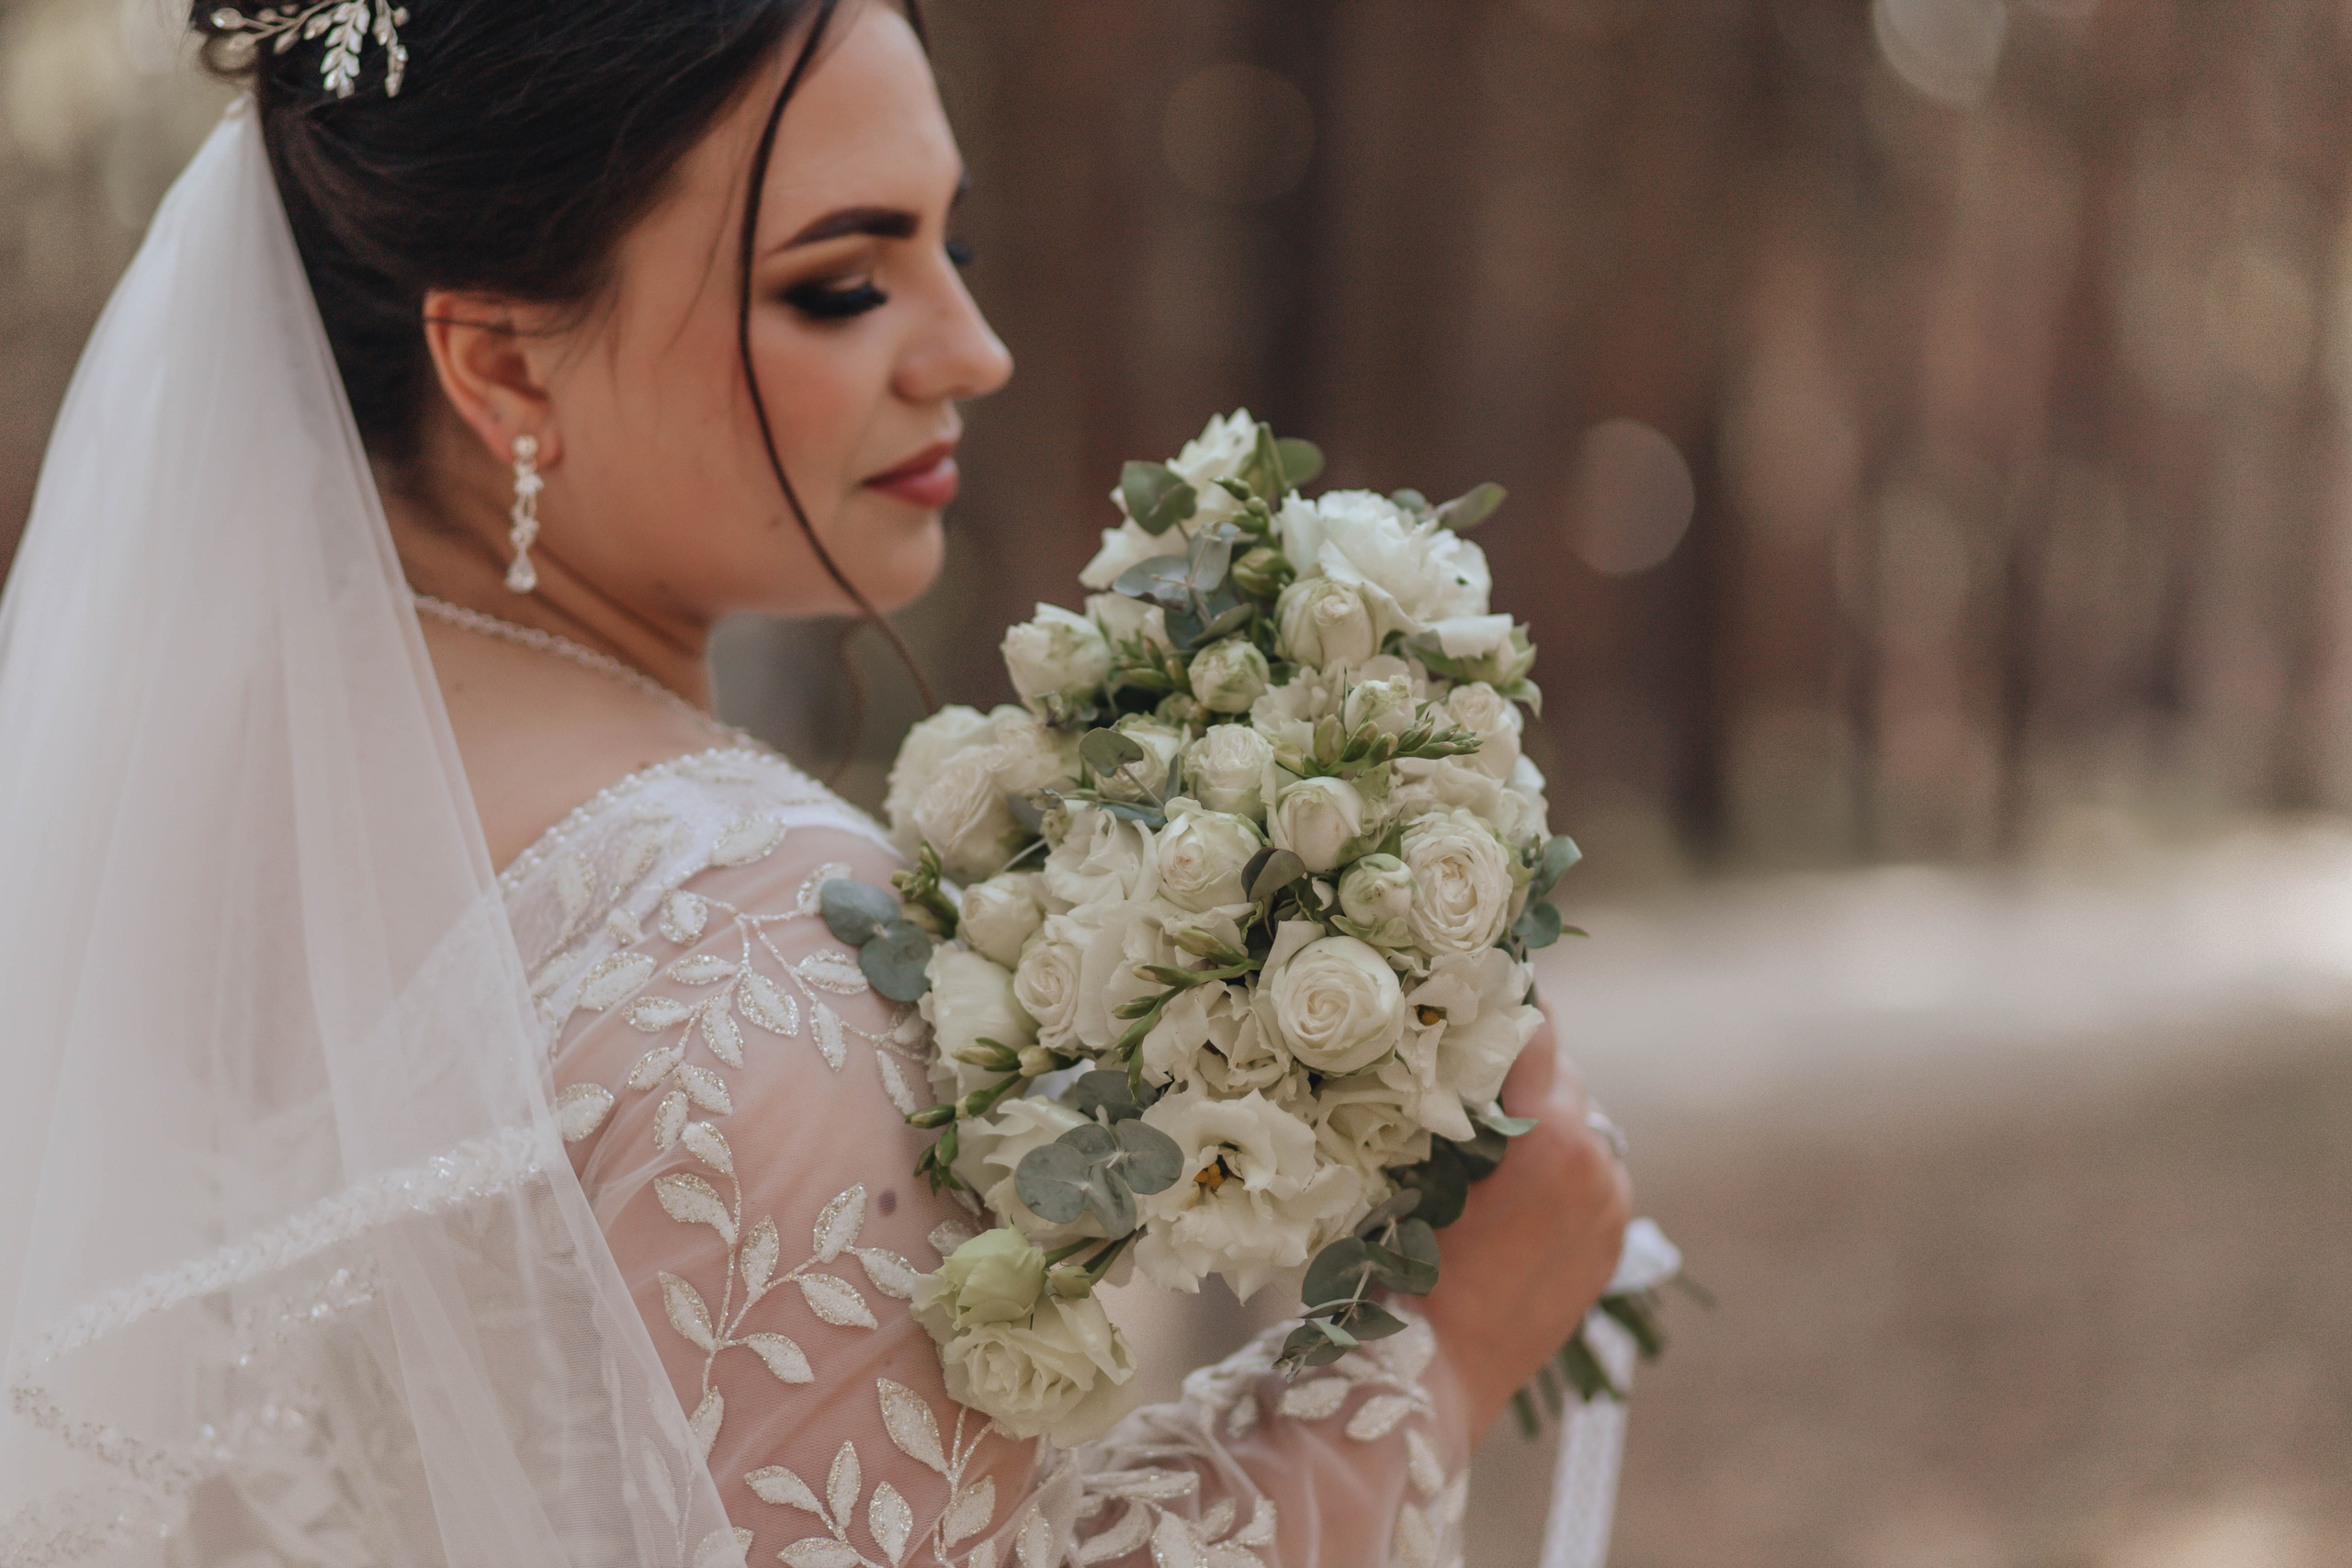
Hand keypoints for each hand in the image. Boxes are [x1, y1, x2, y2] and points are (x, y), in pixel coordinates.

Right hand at [1417, 1007, 1631, 1441]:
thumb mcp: (1413, 1163)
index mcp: (1554, 1139)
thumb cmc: (1400, 1268)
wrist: (1434, 1376)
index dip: (1499, 1002)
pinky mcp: (1611, 1243)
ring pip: (1579, 1124)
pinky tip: (1510, 1181)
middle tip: (1462, 1058)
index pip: (1536, 1031)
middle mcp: (1599, 1164)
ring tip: (1485, 1130)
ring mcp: (1612, 1207)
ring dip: (1538, 1116)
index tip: (1469, 984)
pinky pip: (1591, 1173)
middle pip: (1561, 1075)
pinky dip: (1557, 1165)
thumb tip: (1447, 1036)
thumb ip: (1446, 1098)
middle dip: (1517, 1065)